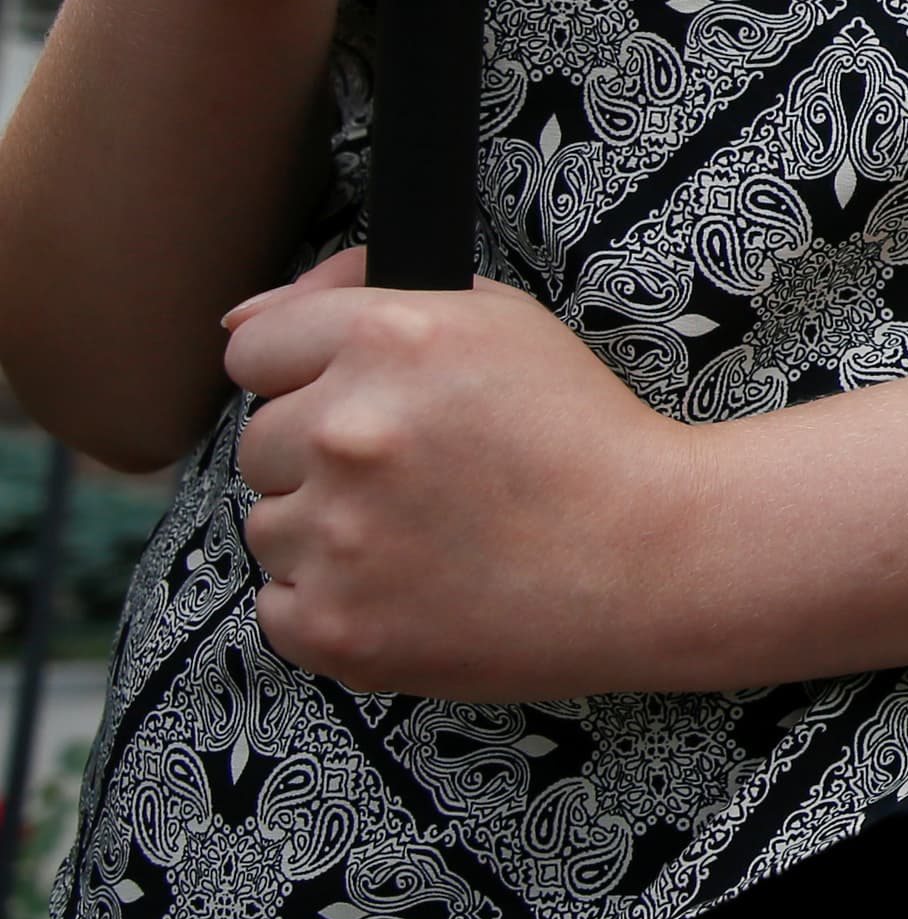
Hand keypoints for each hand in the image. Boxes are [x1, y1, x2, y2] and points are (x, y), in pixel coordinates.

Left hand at [225, 248, 702, 700]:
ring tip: (427, 538)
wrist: (654, 558)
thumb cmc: (582, 433)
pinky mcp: (333, 625)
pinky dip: (335, 602)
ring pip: (270, 526)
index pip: (255, 348)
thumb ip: (365, 294)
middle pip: (260, 443)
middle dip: (324, 458)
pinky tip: (414, 589)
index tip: (363, 403)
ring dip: (329, 532)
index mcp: (390, 339)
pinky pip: (281, 605)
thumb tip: (241, 320)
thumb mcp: (498, 323)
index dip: (308, 375)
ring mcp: (336, 534)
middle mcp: (349, 430)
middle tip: (421, 478)